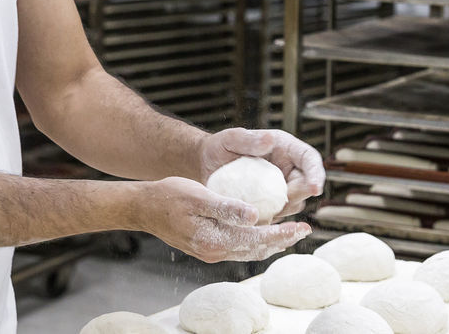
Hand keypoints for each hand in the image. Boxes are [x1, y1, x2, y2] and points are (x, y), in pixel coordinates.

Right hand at [137, 177, 310, 262]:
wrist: (144, 208)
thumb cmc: (169, 196)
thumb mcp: (199, 196)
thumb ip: (227, 207)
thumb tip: (255, 215)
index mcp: (214, 240)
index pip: (257, 238)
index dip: (282, 234)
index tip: (302, 228)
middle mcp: (214, 251)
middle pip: (257, 249)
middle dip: (282, 240)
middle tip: (304, 230)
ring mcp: (210, 252)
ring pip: (249, 251)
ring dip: (270, 242)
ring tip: (290, 233)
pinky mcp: (207, 247)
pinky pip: (238, 247)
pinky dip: (255, 241)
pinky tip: (262, 231)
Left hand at [200, 128, 325, 220]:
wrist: (206, 166)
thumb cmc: (219, 148)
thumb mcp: (231, 139)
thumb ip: (248, 139)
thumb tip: (269, 139)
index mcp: (285, 149)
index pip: (309, 159)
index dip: (316, 173)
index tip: (315, 187)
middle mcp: (287, 169)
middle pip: (306, 185)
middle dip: (301, 194)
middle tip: (285, 199)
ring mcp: (279, 188)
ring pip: (295, 204)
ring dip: (285, 209)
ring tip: (263, 207)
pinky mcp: (269, 205)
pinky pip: (277, 215)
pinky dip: (270, 219)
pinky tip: (255, 219)